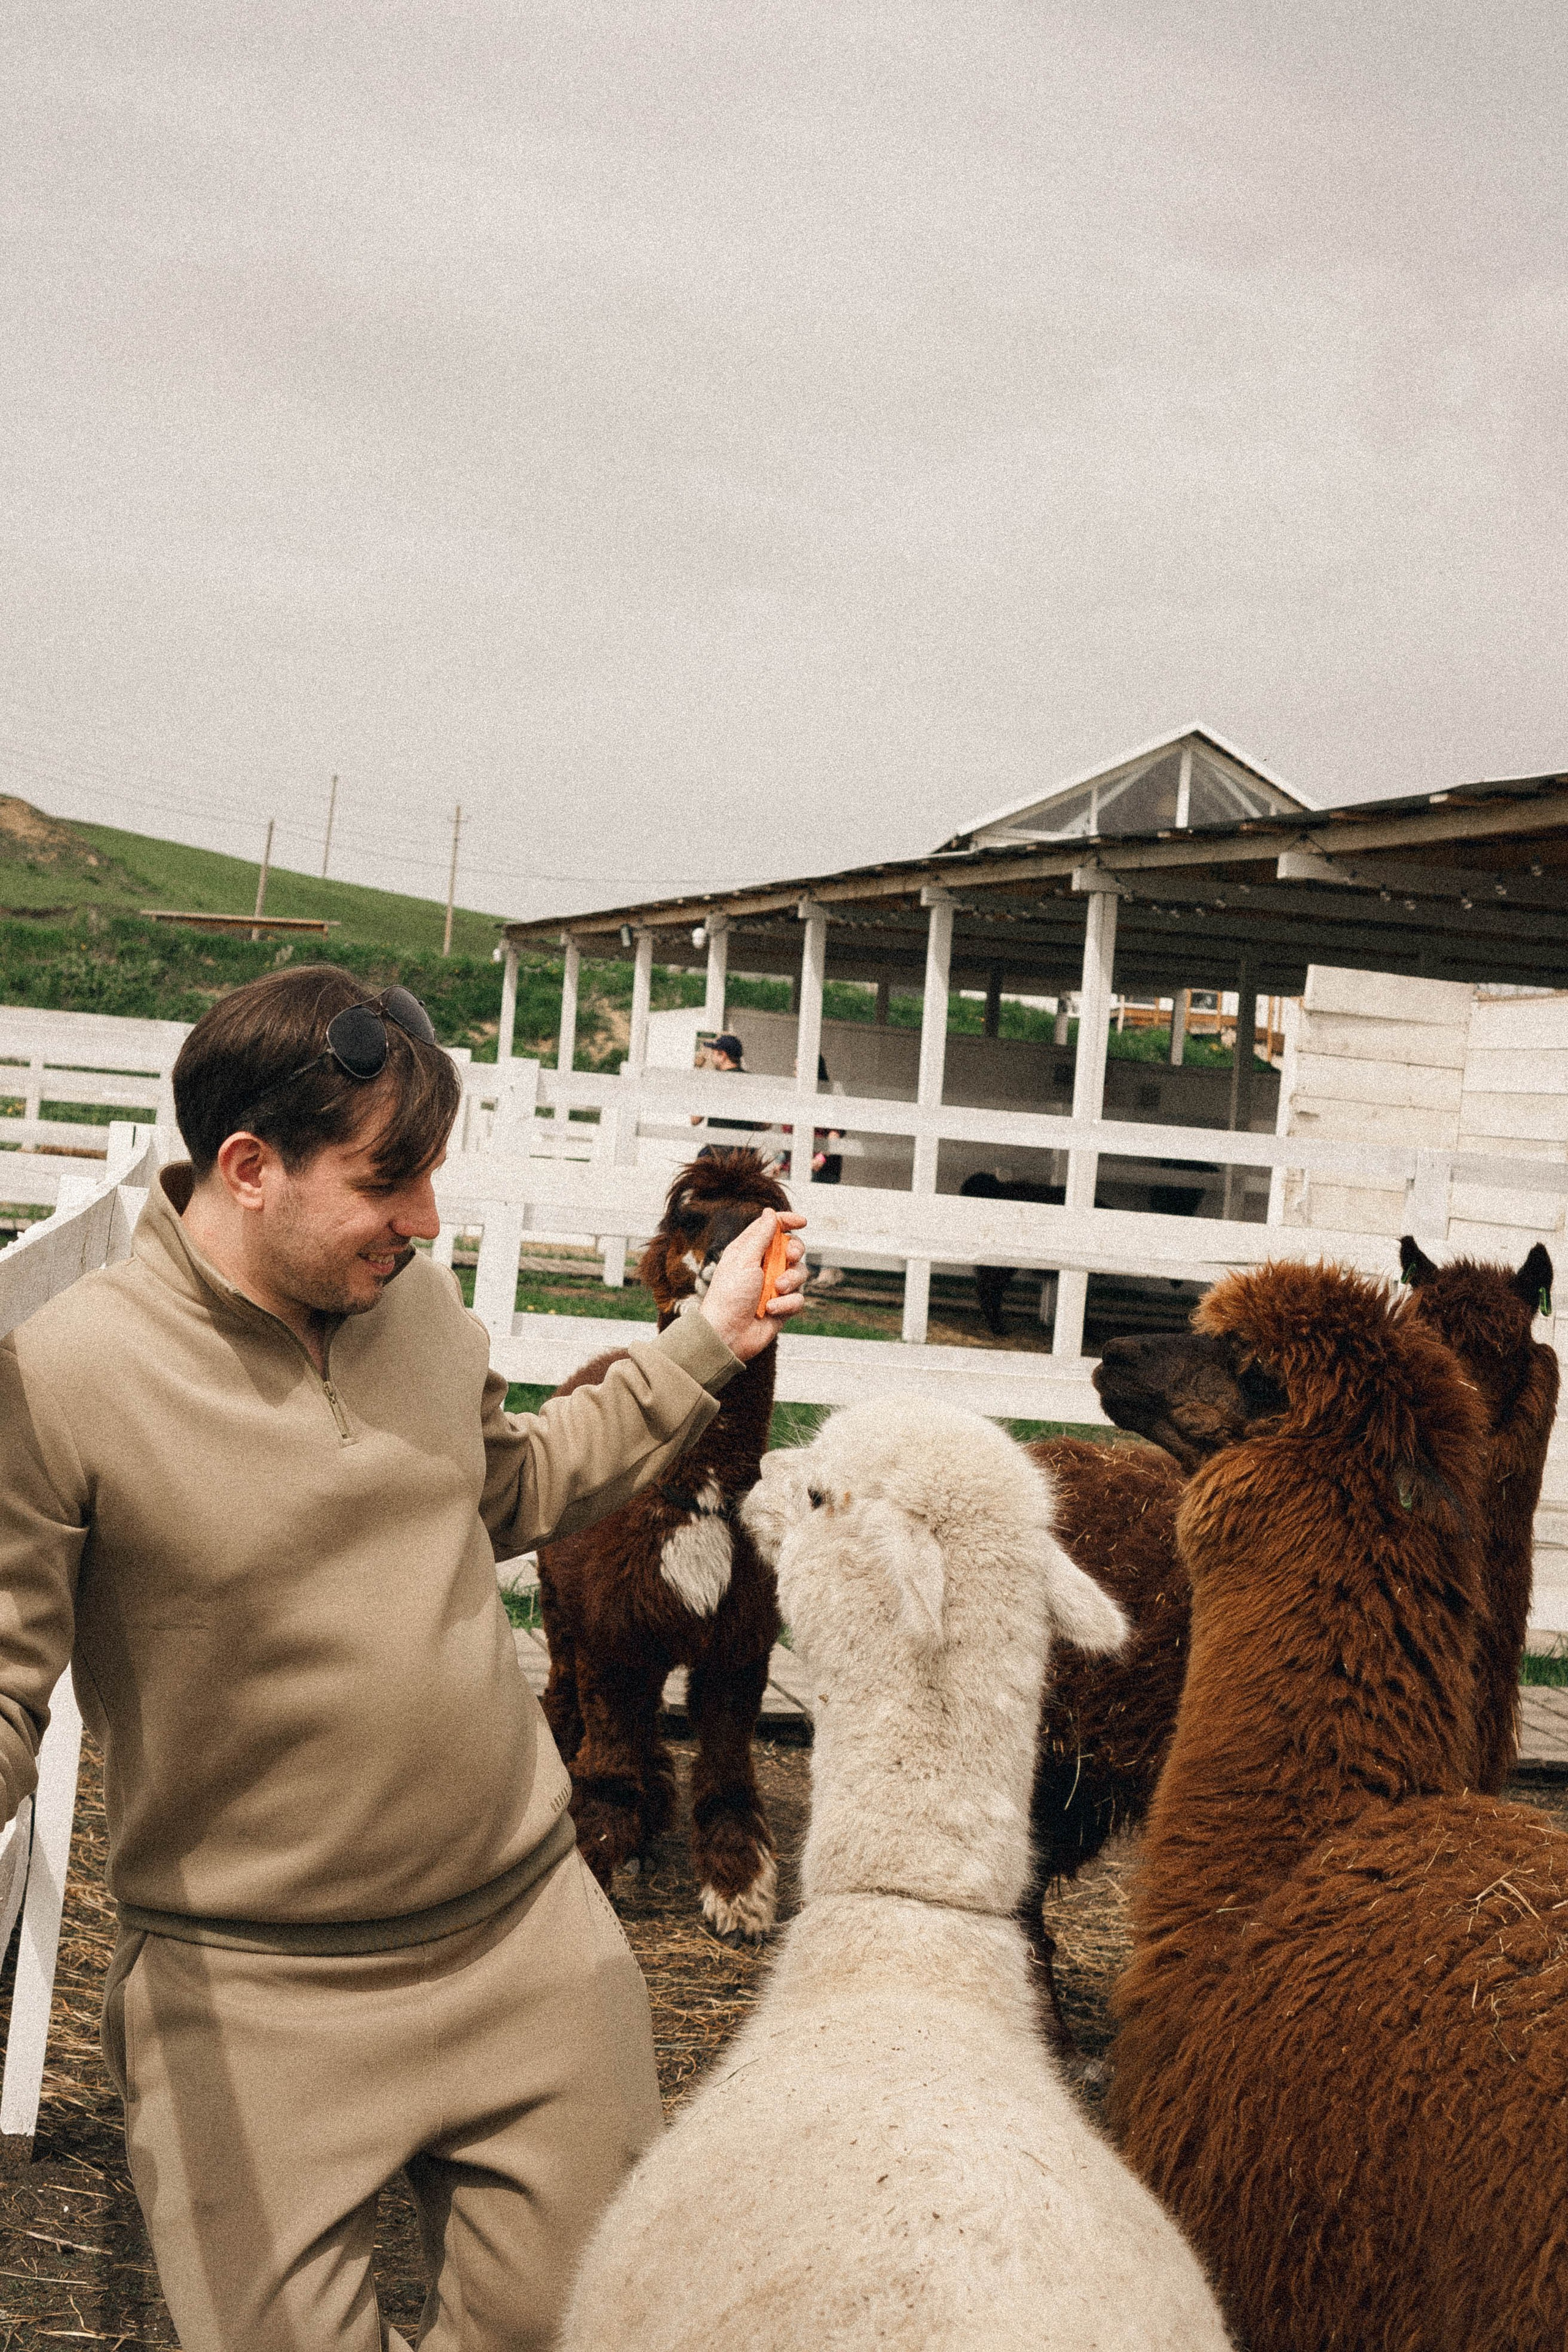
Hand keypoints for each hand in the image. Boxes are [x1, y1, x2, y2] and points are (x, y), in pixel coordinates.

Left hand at [697, 1209, 808, 1361]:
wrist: (727, 1334)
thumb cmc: (729, 1296)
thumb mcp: (743, 1259)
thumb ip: (760, 1236)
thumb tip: (769, 1213)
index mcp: (750, 1251)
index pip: (772, 1229)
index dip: (787, 1221)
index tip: (802, 1222)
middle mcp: (764, 1266)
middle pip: (793, 1248)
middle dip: (795, 1251)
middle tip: (789, 1257)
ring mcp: (775, 1287)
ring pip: (800, 1273)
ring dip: (790, 1281)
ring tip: (776, 1290)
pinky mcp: (783, 1306)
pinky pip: (798, 1299)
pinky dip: (786, 1304)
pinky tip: (770, 1310)